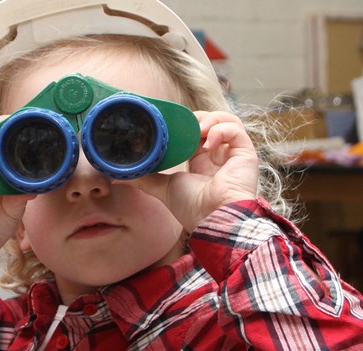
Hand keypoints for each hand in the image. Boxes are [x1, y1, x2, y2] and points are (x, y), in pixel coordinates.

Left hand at [116, 111, 258, 231]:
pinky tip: (209, 142)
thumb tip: (117, 176)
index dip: (185, 124)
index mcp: (202, 160)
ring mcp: (233, 153)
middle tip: (184, 125)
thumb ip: (144, 178)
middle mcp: (219, 155)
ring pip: (226, 120)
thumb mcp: (163, 188)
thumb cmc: (192, 208)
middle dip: (197, 118)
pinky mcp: (245, 153)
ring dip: (210, 119)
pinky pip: (236, 129)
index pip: (197, 132)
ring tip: (198, 129)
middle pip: (212, 122)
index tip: (172, 124)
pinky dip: (221, 129)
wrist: (213, 218)